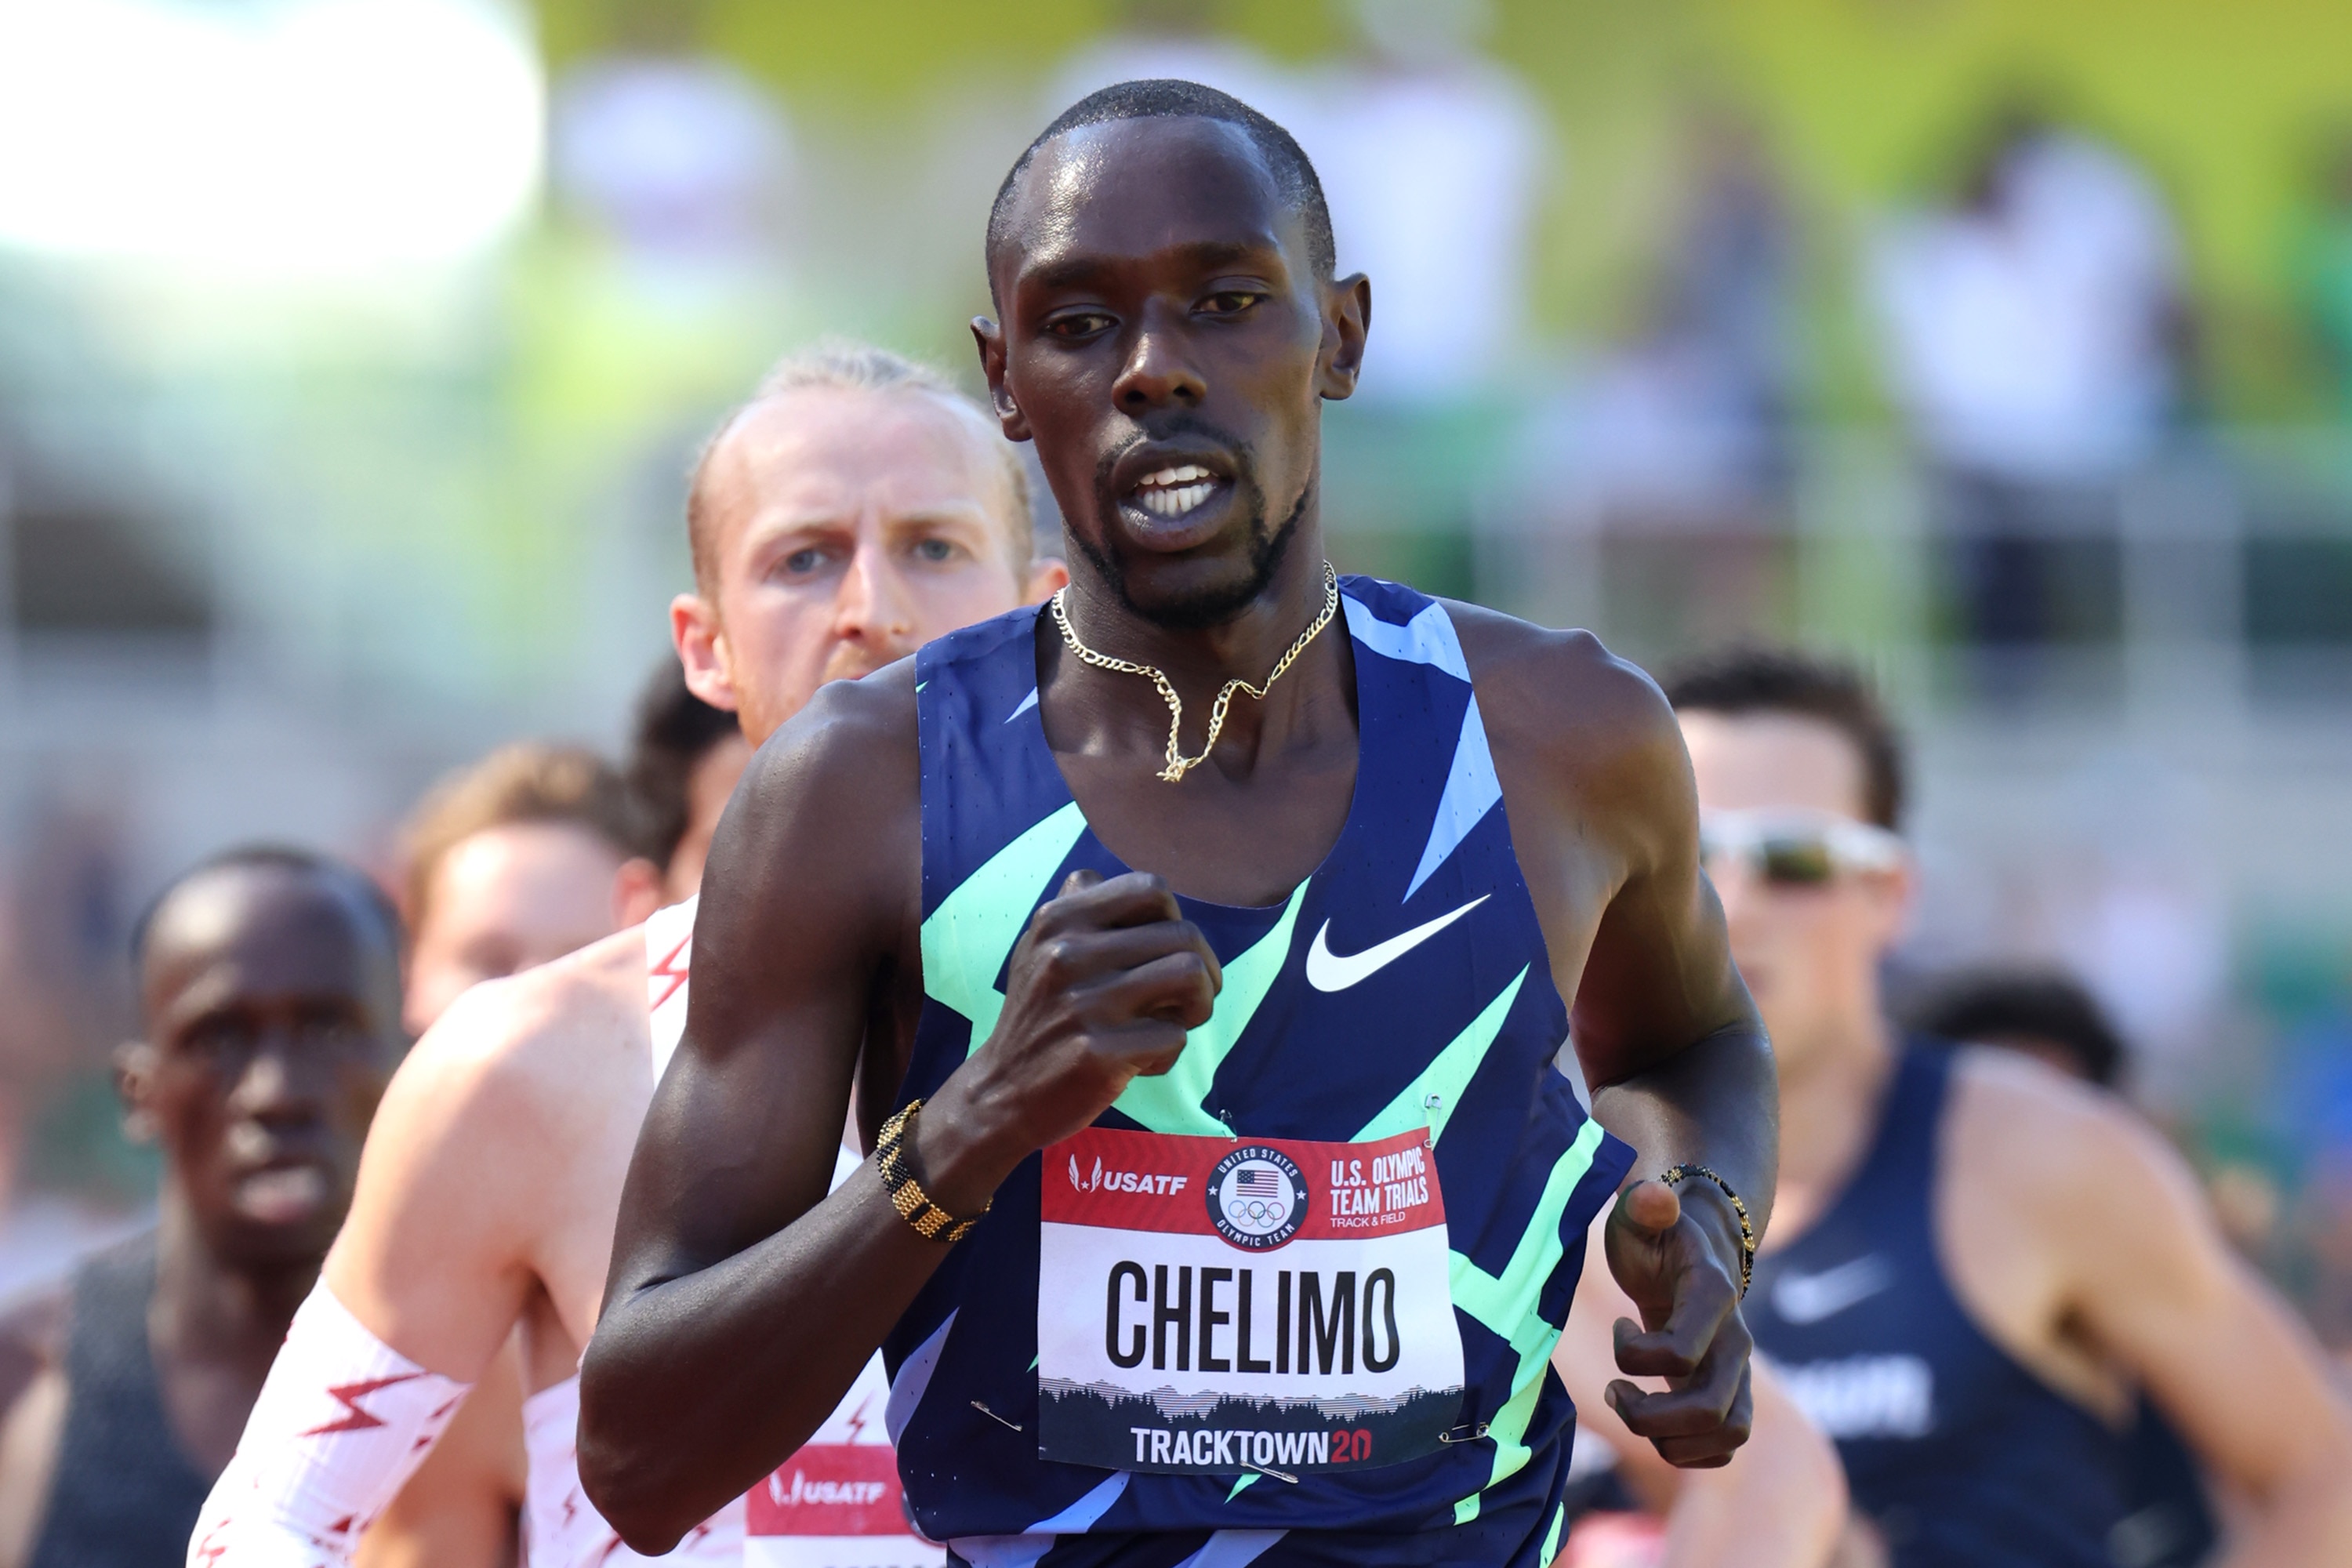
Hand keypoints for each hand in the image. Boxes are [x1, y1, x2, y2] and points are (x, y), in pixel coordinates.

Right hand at [916, 870, 1220, 1211]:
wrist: (1000, 1093)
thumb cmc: (1040, 1017)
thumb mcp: (1041, 950)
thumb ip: (1082, 910)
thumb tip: (1131, 884)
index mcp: (1058, 920)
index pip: (1151, 887)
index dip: (1174, 919)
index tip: (1166, 952)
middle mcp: (1067, 953)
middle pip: (1184, 934)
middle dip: (1203, 969)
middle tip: (1185, 1000)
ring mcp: (1082, 1003)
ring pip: (1191, 976)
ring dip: (1199, 1004)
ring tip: (1175, 1022)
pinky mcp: (1097, 1053)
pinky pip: (1174, 1037)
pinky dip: (1168, 1053)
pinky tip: (1140, 1063)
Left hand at [1601, 1177, 1754, 1467]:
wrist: (1690, 1253)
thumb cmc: (1654, 1237)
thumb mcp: (1638, 1217)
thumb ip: (1644, 1206)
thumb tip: (1653, 1197)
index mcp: (1713, 1296)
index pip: (1680, 1354)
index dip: (1634, 1355)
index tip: (1619, 1327)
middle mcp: (1736, 1339)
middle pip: (1711, 1408)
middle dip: (1649, 1416)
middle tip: (1613, 1390)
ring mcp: (1738, 1370)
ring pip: (1728, 1435)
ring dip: (1670, 1440)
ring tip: (1633, 1409)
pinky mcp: (1732, 1393)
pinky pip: (1726, 1446)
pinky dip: (1688, 1451)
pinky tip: (1654, 1426)